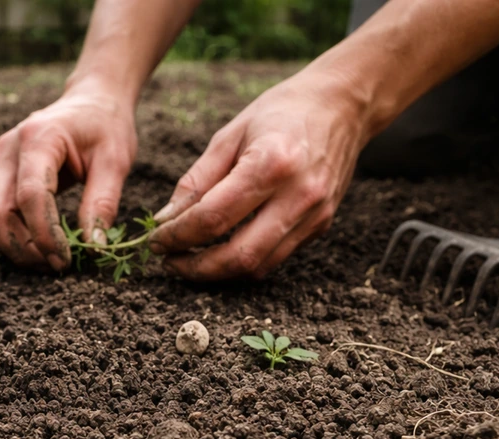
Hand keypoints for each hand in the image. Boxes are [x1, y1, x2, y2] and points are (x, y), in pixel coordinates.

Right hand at [0, 86, 137, 271]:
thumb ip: (102, 203)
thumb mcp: (115, 162)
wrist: (92, 101)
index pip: (31, 196)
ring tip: (48, 261)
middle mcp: (9, 148)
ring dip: (14, 247)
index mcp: (39, 138)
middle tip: (56, 266)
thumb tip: (94, 247)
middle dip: (23, 247)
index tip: (65, 260)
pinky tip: (38, 246)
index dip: (44, 234)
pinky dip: (11, 236)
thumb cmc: (107, 127)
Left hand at [149, 71, 368, 280]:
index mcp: (271, 164)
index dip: (177, 237)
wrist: (344, 105)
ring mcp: (314, 215)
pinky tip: (221, 249)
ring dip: (218, 272)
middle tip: (169, 261)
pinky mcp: (321, 226)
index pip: (212, 218)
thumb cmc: (281, 112)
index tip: (155, 240)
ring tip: (189, 260)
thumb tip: (166, 221)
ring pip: (258, 266)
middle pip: (238, 256)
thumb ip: (196, 181)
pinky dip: (243, 261)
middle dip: (196, 268)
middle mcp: (298, 195)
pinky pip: (275, 258)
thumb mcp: (229, 135)